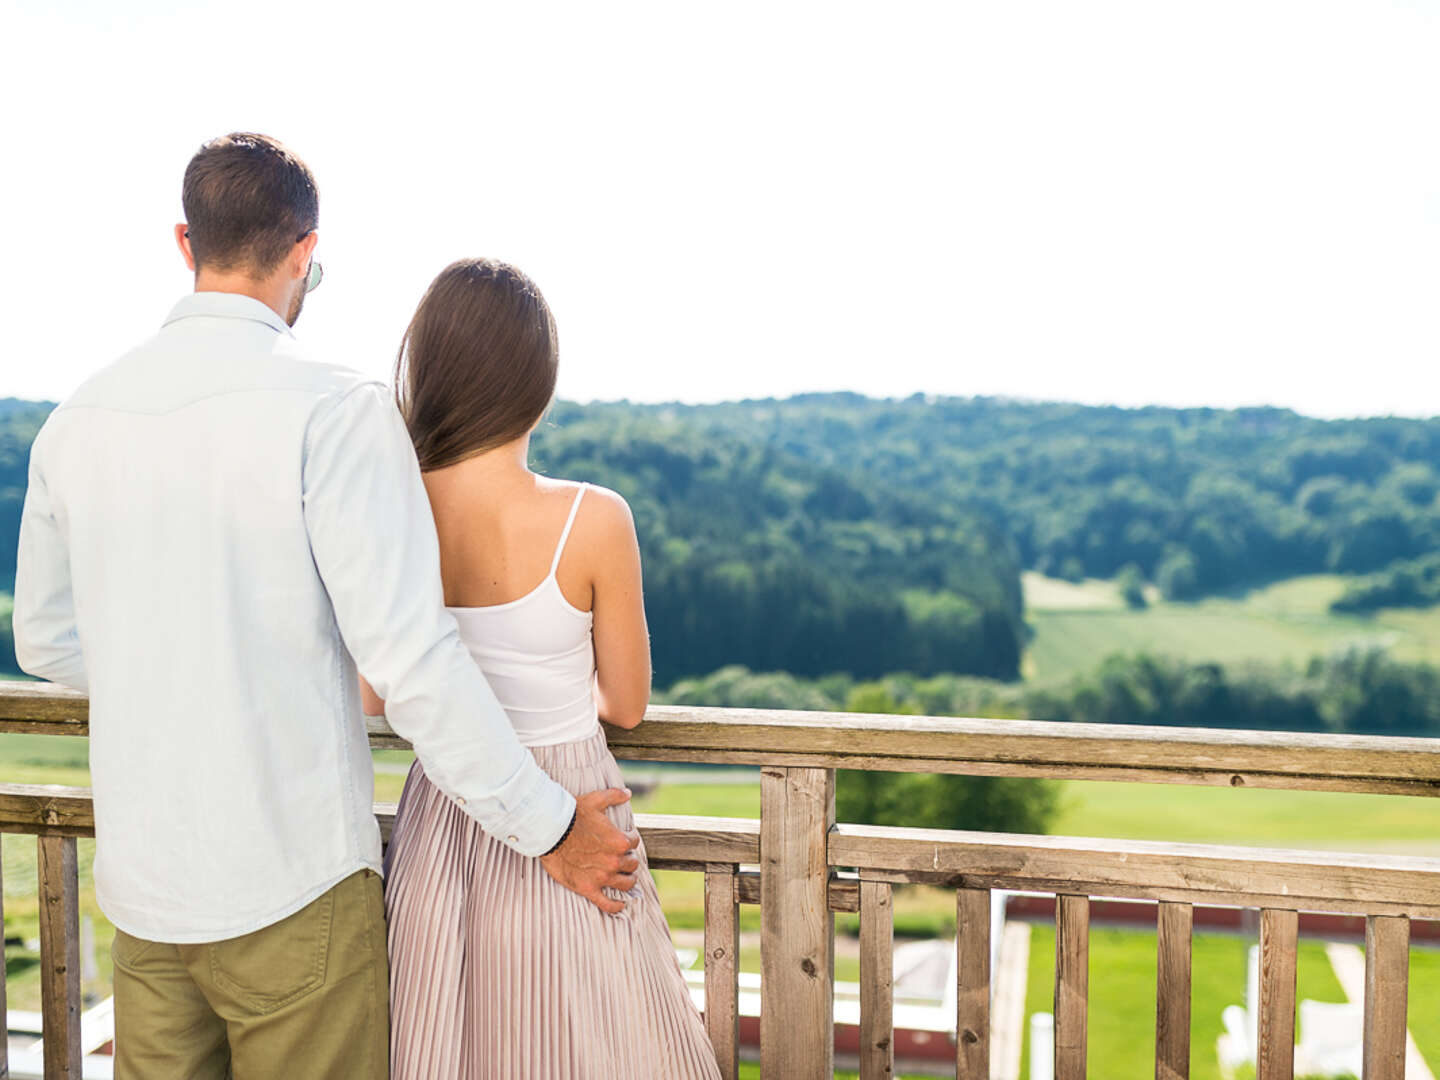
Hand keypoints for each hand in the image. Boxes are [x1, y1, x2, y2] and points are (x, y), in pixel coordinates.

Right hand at [539, 788, 641, 913]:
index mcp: (619, 841)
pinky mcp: (588, 888)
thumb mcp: (595, 800)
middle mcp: (614, 861)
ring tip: (624, 877)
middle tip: (620, 857)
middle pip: (632, 864)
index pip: (634, 843)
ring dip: (627, 880)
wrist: (549, 831)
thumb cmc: (572, 814)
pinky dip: (616, 906)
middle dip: (627, 860)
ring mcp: (602, 877)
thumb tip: (627, 793)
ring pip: (626, 883)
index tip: (622, 840)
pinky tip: (620, 905)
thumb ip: (614, 795)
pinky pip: (608, 903)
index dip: (628, 840)